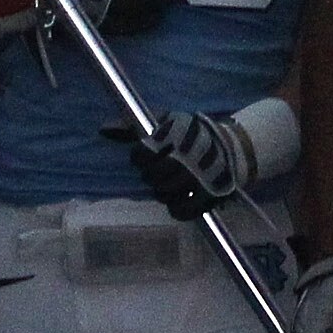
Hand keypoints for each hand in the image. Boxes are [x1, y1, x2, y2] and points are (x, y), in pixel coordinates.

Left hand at [115, 113, 252, 217]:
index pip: (142, 154)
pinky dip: (176, 209)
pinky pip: (182, 211)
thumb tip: (102, 129)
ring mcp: (199, 177)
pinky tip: (176, 202)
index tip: (146, 156)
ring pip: (164, 194)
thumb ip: (132, 127)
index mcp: (175, 134)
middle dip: (151, 175)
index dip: (139, 157)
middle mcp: (187, 156)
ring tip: (169, 184)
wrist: (231, 147)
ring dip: (162, 191)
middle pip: (152, 176)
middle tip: (160, 171)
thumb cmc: (189, 134)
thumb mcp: (164, 122)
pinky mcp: (210, 195)